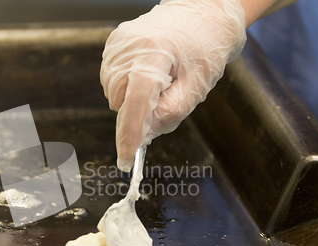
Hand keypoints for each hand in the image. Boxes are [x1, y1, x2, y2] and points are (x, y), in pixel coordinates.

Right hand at [100, 0, 245, 170]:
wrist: (202, 13)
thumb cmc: (205, 47)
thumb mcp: (197, 86)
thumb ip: (170, 113)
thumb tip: (144, 134)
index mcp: (154, 53)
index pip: (136, 101)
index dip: (130, 133)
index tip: (126, 158)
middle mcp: (129, 46)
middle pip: (121, 101)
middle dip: (139, 112)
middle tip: (165, 97)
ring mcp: (117, 44)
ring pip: (114, 94)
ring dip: (132, 99)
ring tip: (158, 80)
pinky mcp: (113, 44)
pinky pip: (112, 80)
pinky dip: (127, 87)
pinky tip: (146, 74)